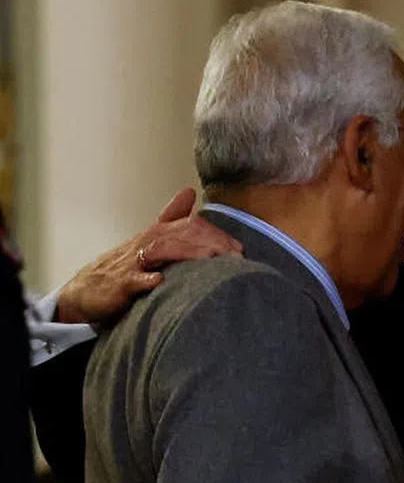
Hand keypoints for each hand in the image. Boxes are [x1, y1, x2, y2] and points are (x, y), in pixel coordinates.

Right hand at [56, 189, 241, 324]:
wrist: (86, 290)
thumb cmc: (124, 266)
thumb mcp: (149, 239)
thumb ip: (170, 217)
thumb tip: (188, 191)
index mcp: (155, 235)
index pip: (189, 227)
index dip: (215, 235)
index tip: (239, 249)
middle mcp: (145, 244)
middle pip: (180, 235)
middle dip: (209, 243)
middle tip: (234, 255)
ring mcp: (131, 264)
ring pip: (159, 253)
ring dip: (185, 255)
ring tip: (210, 260)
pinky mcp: (118, 285)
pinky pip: (131, 281)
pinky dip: (144, 280)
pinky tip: (159, 281)